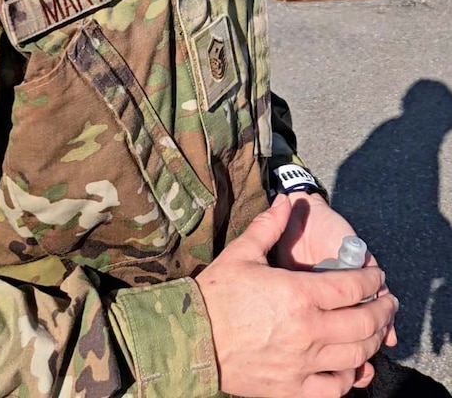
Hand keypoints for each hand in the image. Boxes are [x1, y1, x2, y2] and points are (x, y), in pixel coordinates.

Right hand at [195, 194, 398, 397]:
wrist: (191, 339)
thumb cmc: (216, 294)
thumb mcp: (242, 252)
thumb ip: (269, 226)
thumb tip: (286, 199)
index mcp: (298, 293)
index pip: (351, 286)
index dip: (372, 280)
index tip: (378, 277)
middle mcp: (307, 330)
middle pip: (362, 322)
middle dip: (382, 311)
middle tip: (388, 303)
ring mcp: (302, 364)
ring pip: (355, 356)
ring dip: (372, 342)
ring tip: (376, 331)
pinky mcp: (292, 390)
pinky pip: (334, 389)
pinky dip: (350, 379)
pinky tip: (352, 367)